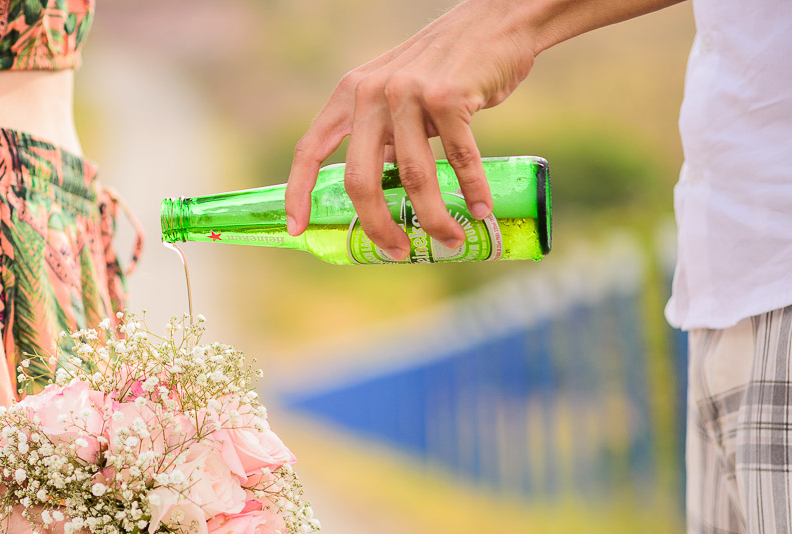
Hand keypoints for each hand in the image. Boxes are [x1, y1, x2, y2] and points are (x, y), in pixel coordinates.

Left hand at [285, 0, 537, 258]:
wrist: (494, 21)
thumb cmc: (444, 68)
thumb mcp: (395, 93)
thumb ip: (381, 133)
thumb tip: (378, 190)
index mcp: (349, 95)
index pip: (310, 150)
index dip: (298, 193)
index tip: (297, 229)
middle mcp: (372, 93)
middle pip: (361, 180)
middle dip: (377, 226)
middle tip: (396, 252)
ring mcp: (409, 93)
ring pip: (414, 177)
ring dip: (434, 218)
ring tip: (449, 241)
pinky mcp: (449, 96)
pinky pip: (459, 158)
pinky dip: (472, 189)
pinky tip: (480, 211)